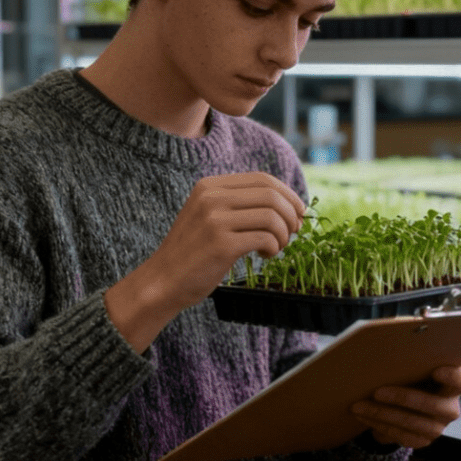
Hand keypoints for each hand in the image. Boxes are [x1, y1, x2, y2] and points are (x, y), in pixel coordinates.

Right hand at [105, 172, 304, 351]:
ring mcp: (215, 220)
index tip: (297, 212)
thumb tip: (289, 203)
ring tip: (276, 247)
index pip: (262, 178)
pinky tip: (265, 255)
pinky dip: (274, 247)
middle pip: (271, 195)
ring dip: (283, 234)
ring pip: (272, 216)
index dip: (287, 194)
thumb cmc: (194, 253)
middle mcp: (211, 197)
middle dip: (290, 214)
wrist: (163, 281)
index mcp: (209, 186)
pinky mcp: (221, 244)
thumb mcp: (210, 216)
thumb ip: (239, 204)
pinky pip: (265, 238)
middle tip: (292, 232)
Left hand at [350, 365, 460, 448]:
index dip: (453, 376)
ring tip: (359, 405)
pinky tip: (363, 416)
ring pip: (412, 423)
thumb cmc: (411, 376)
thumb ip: (411, 357)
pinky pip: (400, 436)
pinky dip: (379, 425)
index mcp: (453, 384)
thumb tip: (388, 339)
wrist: (405, 405)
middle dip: (404, 398)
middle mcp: (450, 407)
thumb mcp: (413, 366)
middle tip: (378, 391)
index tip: (436, 369)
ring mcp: (437, 427)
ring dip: (383, 414)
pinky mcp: (422, 441)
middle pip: (434, 405)